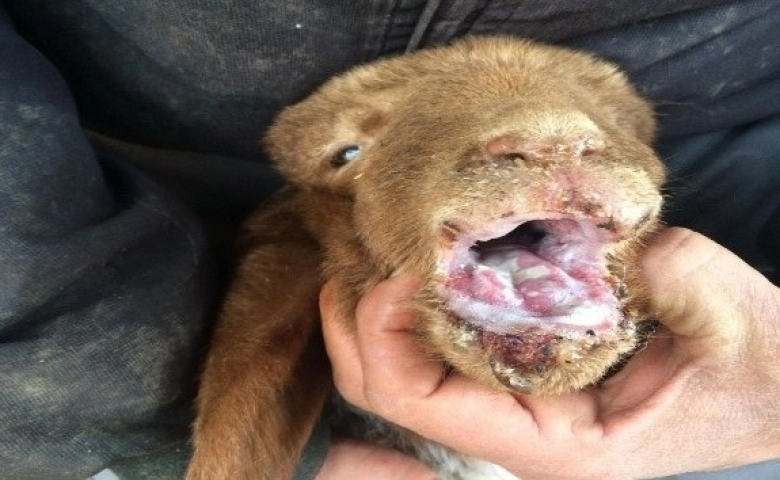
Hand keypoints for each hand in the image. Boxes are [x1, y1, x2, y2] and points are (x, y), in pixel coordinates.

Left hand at [320, 228, 779, 479]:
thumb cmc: (757, 369)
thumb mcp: (733, 321)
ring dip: (374, 315)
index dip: (388, 337)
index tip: (397, 268)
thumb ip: (682, 278)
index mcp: (557, 445)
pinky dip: (417, 306)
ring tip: (370, 252)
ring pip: (405, 373)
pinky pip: (443, 347)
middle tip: (355, 256)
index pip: (427, 407)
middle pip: (392, 393)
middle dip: (356, 327)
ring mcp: (517, 402)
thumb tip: (604, 232)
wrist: (772, 384)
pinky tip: (419, 260)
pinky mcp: (524, 371)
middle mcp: (520, 432)